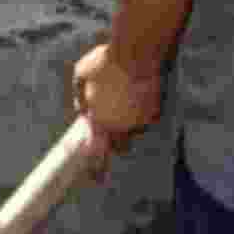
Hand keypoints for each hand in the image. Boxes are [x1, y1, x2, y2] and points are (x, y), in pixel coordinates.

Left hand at [69, 39, 163, 181]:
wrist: (136, 53)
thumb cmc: (105, 62)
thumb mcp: (81, 73)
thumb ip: (79, 94)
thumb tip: (81, 108)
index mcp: (99, 120)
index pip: (97, 153)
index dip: (96, 168)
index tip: (95, 180)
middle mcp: (120, 126)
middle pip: (121, 148)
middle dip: (118, 145)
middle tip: (115, 136)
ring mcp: (139, 121)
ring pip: (134, 131)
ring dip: (130, 123)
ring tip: (127, 98)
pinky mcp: (154, 112)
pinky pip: (147, 117)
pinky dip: (143, 110)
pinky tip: (139, 90)